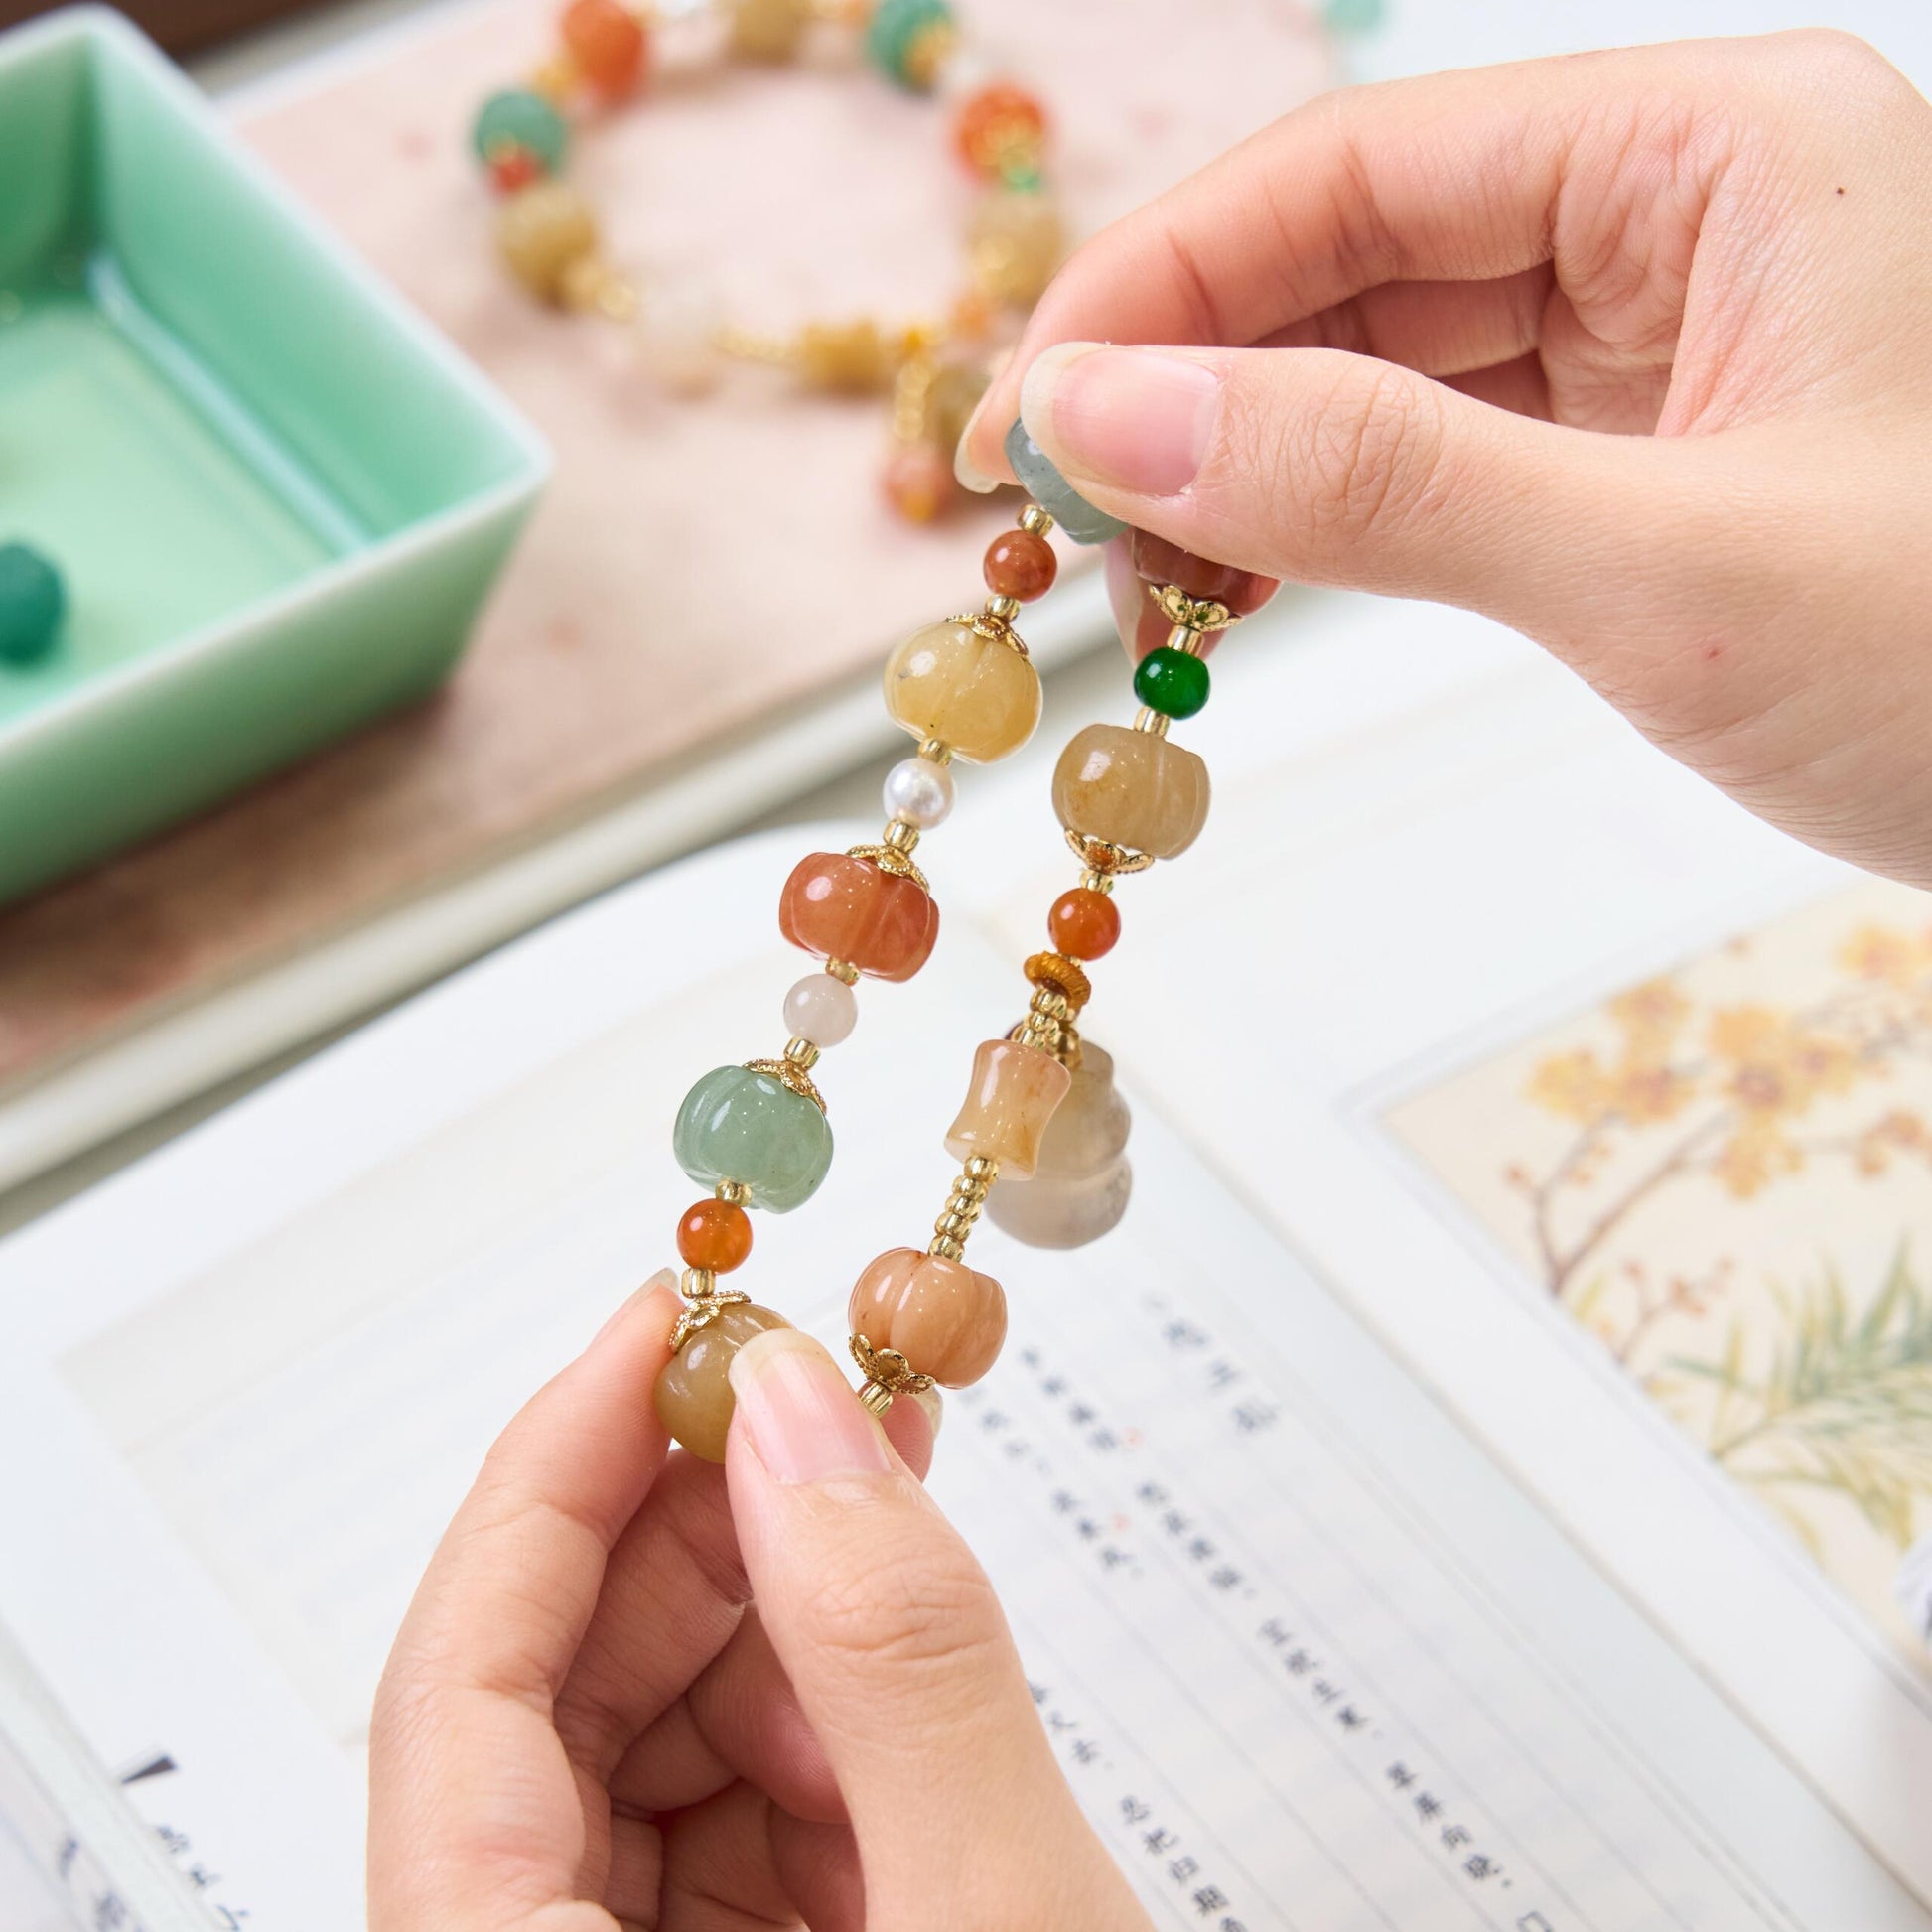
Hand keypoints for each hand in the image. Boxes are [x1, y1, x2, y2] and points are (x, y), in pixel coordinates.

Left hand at [368, 1280, 1148, 1930]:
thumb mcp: (998, 1929)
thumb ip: (897, 1655)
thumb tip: (803, 1414)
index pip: (454, 1693)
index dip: (549, 1473)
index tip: (655, 1327)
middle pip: (547, 1706)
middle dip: (694, 1526)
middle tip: (814, 1395)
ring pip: (648, 1749)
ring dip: (776, 1611)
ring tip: (893, 1505)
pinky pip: (733, 1815)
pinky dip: (824, 1710)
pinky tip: (906, 1649)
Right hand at [960, 33, 1931, 888]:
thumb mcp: (1658, 569)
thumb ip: (1372, 480)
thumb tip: (1096, 419)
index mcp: (1713, 154)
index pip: (1359, 171)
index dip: (1162, 287)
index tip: (1023, 422)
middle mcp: (1678, 216)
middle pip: (1352, 263)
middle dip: (1189, 393)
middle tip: (1059, 536)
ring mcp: (1660, 343)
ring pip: (1379, 368)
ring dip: (1241, 470)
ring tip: (1146, 594)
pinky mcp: (1643, 460)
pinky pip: (1434, 458)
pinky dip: (1324, 524)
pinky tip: (1242, 587)